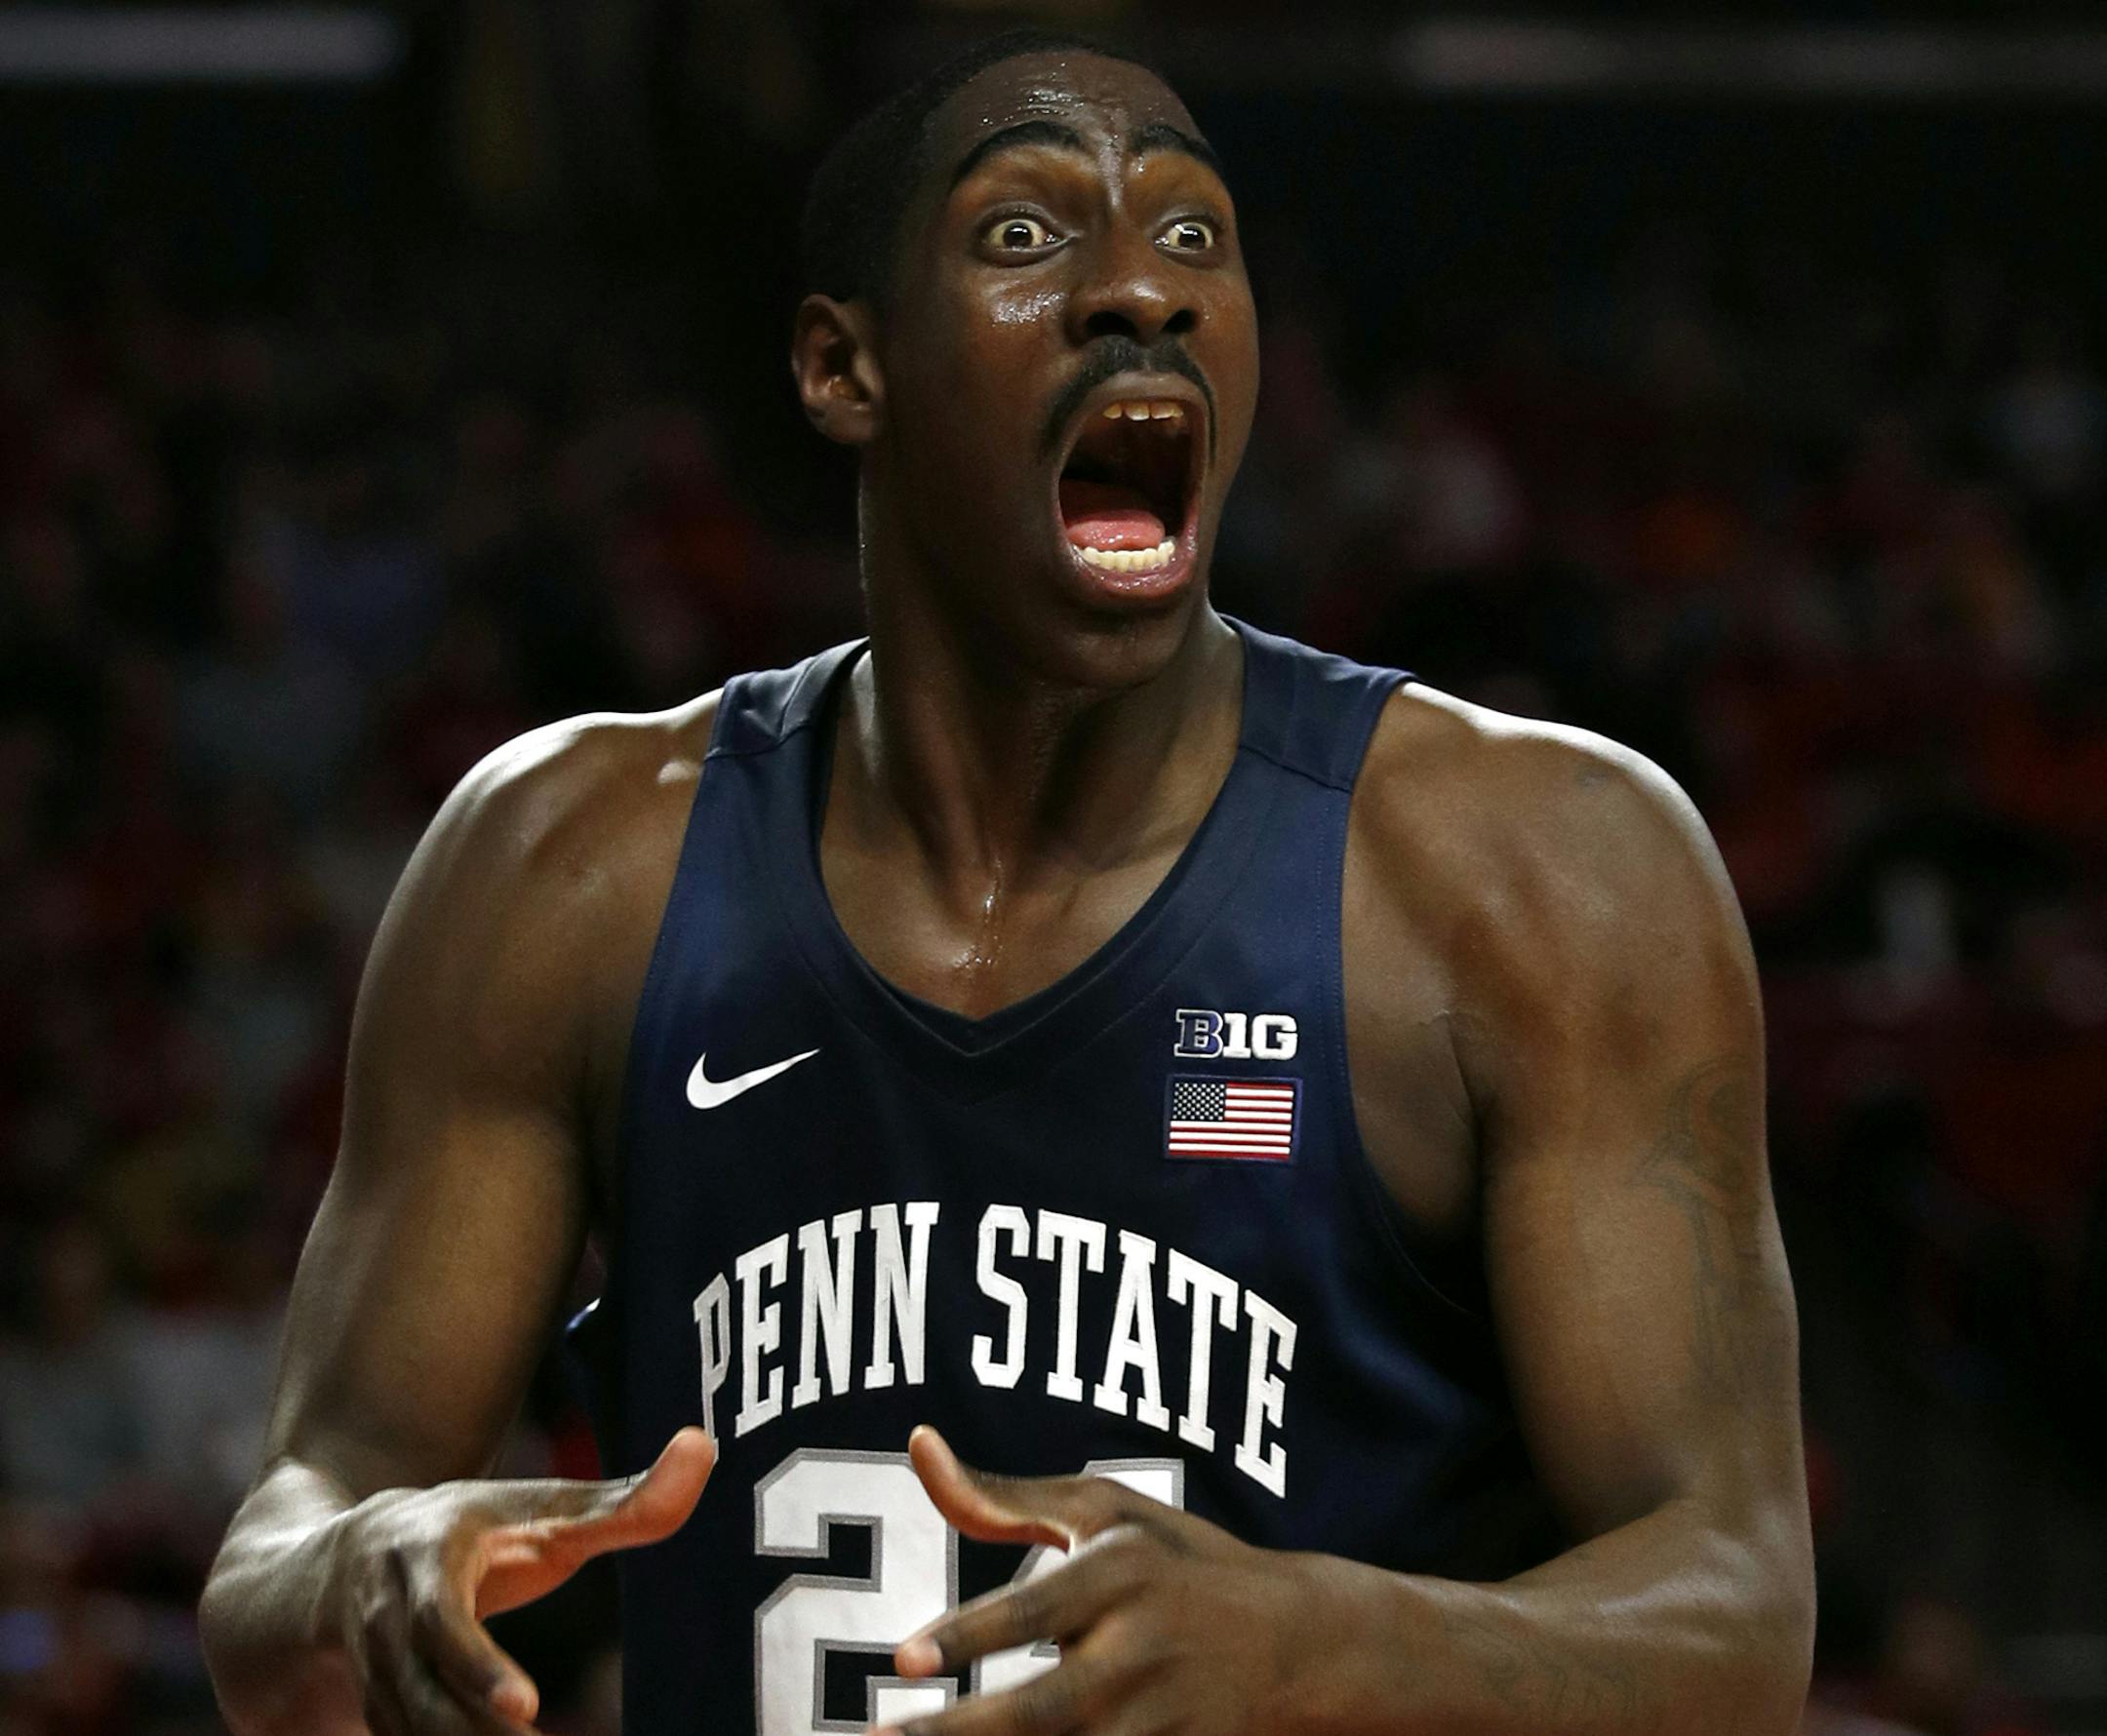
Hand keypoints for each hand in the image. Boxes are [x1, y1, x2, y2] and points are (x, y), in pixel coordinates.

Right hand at [327, 1428, 712, 1734]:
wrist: (350, 1558)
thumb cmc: (481, 1530)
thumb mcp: (544, 1509)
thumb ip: (627, 1502)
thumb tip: (702, 1444)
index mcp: (427, 1555)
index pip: (441, 1618)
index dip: (478, 1665)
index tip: (527, 1706)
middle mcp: (383, 1614)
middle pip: (417, 1691)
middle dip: (471, 1730)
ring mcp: (367, 1666)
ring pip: (406, 1727)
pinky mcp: (368, 1707)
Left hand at [882, 1427, 1320, 1735]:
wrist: (1303, 1647)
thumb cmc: (1178, 1565)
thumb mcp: (1106, 1512)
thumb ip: (1004, 1494)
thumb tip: (917, 1443)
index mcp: (1120, 1575)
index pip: (1031, 1611)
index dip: (967, 1638)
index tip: (901, 1659)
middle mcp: (1140, 1653)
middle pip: (1041, 1710)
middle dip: (960, 1734)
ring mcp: (1162, 1723)